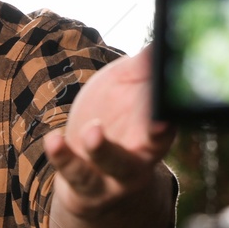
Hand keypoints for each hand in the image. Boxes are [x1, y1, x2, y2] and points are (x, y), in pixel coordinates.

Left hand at [45, 44, 176, 219]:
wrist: (90, 167)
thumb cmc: (113, 115)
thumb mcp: (128, 85)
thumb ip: (142, 66)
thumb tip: (158, 43)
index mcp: (159, 128)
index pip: (171, 117)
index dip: (174, 108)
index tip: (174, 93)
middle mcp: (143, 155)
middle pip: (153, 147)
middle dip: (158, 136)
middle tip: (159, 125)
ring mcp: (115, 174)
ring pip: (114, 166)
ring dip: (104, 150)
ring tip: (93, 131)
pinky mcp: (85, 184)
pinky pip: (75, 173)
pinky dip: (63, 157)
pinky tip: (54, 140)